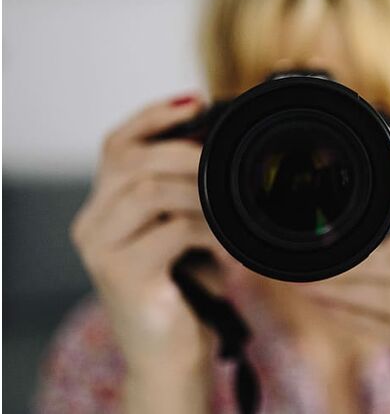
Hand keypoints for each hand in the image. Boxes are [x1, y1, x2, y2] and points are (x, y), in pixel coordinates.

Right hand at [70, 95, 231, 411]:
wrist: (170, 356)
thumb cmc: (183, 291)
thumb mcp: (185, 232)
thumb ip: (189, 194)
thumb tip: (224, 150)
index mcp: (106, 206)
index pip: (117, 143)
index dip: (154, 116)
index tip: (196, 99)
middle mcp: (93, 222)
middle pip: (132, 160)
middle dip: (186, 152)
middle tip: (225, 162)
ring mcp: (101, 248)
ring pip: (149, 190)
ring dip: (201, 192)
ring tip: (231, 208)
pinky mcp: (121, 274)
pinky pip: (170, 231)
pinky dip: (207, 230)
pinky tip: (228, 245)